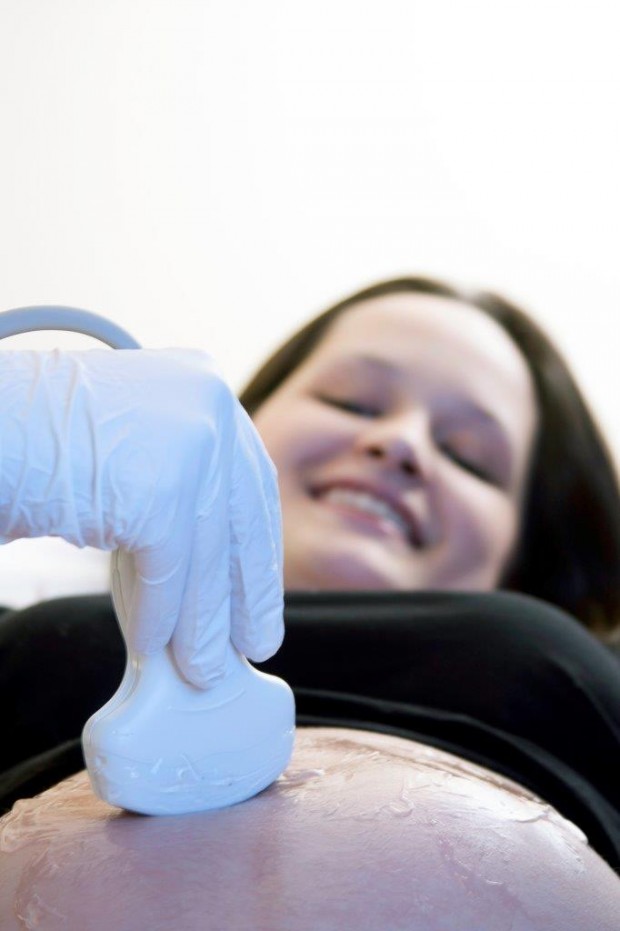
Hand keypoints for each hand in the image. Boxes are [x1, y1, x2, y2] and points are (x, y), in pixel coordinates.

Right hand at [0, 348, 283, 686]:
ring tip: (203, 666)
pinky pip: (169, 570)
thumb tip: (210, 565)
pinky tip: (152, 645)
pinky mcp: (160, 488)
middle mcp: (209, 403)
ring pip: (208, 553)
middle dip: (247, 590)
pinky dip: (160, 615)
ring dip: (203, 622)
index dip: (255, 545)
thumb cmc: (39, 436)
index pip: (250, 481)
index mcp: (205, 385)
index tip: (258, 591)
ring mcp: (190, 442)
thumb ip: (175, 480)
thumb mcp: (132, 442)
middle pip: (242, 518)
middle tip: (255, 641)